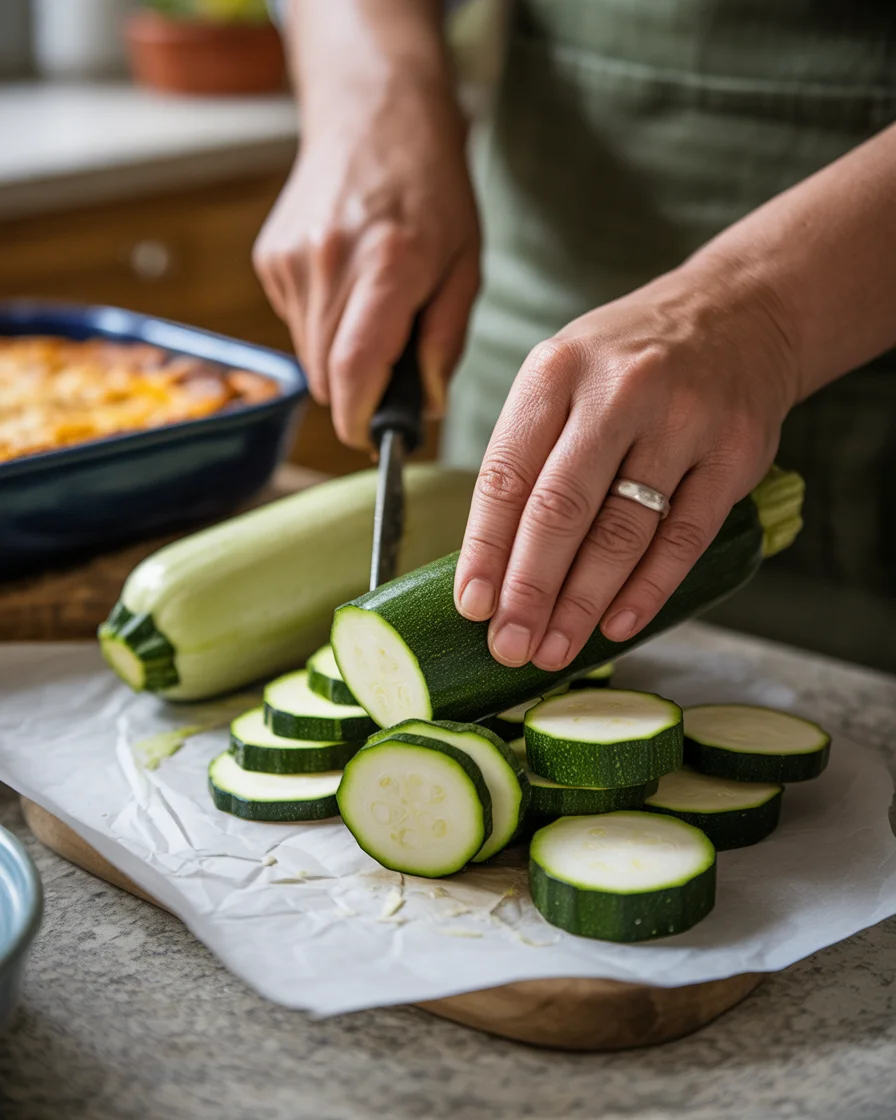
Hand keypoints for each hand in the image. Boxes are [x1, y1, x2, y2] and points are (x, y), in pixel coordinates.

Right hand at [253, 70, 479, 449]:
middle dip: (358, 394)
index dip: (359, 419)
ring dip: (341, 359)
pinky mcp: (270, 260)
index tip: (375, 439)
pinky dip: (323, 327)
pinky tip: (347, 287)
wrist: (372, 113)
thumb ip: (446, 340)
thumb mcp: (465, 263)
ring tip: (373, 311)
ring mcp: (291, 261)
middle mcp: (329, 263)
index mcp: (387, 265)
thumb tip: (427, 406)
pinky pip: (296, 326)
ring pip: (309, 356)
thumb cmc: (432, 188)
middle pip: (327, 376)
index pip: (354, 370)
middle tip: (392, 372)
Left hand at [453, 262, 798, 670]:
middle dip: (529, 590)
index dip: (485, 548)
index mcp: (556, 372)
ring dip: (582, 602)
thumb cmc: (629, 361)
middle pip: (560, 510)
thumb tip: (492, 562)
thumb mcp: (564, 376)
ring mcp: (682, 421)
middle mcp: (617, 391)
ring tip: (555, 649)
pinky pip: (684, 537)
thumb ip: (529, 453)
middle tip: (510, 646)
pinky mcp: (734, 453)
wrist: (739, 313)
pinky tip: (617, 624)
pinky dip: (648, 589)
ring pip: (622, 531)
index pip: (506, 474)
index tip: (472, 606)